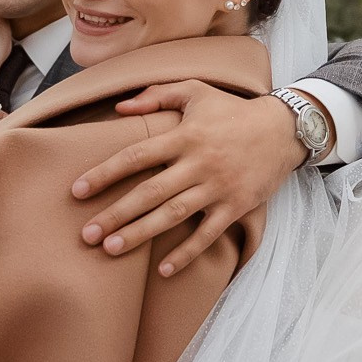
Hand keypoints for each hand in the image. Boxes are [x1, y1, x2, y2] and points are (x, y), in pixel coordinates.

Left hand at [73, 81, 307, 276]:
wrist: (284, 129)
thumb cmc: (233, 110)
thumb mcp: (196, 91)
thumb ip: (157, 95)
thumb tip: (120, 108)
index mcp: (184, 135)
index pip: (136, 156)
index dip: (105, 173)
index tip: (77, 191)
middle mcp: (198, 163)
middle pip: (149, 192)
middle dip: (115, 214)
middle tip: (86, 234)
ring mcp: (217, 187)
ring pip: (173, 215)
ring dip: (140, 234)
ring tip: (111, 249)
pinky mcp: (236, 206)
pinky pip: (208, 234)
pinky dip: (187, 253)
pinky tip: (164, 270)